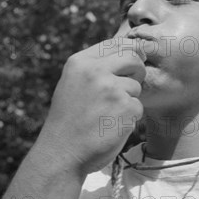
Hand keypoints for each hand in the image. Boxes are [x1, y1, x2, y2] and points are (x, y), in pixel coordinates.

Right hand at [38, 37, 145, 173]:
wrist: (60, 155)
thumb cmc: (69, 120)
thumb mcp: (73, 83)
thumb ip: (95, 67)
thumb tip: (128, 50)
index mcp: (80, 62)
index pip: (115, 43)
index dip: (129, 50)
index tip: (135, 58)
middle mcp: (95, 71)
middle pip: (133, 57)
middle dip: (137, 70)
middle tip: (128, 86)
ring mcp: (111, 89)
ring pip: (136, 85)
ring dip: (128, 100)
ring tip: (107, 115)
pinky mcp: (125, 107)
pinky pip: (138, 107)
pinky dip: (129, 118)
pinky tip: (111, 127)